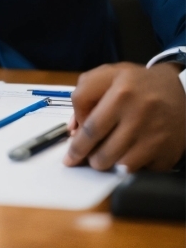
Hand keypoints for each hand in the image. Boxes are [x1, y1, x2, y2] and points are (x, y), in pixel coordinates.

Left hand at [63, 61, 184, 171]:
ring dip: (107, 164)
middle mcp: (139, 115)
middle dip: (88, 158)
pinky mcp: (165, 154)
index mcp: (121, 92)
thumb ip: (84, 95)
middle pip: (101, 153)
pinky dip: (128, 168)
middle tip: (84, 157)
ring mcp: (154, 137)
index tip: (71, 150)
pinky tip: (127, 154)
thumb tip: (74, 129)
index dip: (76, 142)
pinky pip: (138, 172)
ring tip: (105, 154)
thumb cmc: (138, 84)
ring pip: (118, 167)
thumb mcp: (109, 75)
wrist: (180, 92)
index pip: (90, 127)